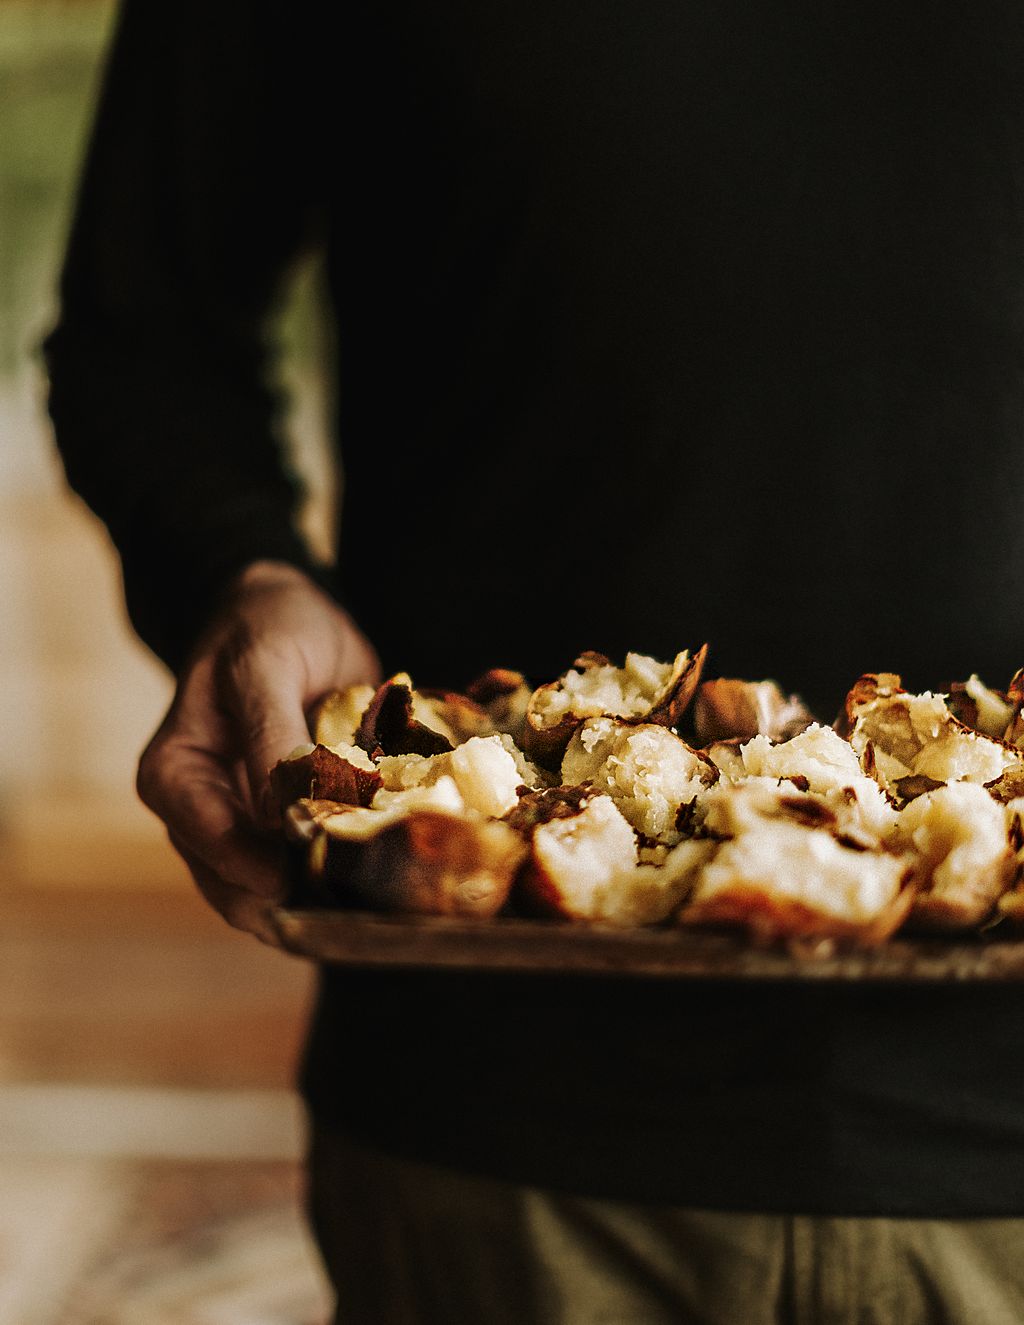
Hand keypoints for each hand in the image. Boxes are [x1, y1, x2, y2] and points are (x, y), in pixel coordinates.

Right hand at [137, 560, 380, 943]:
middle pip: (238, 884)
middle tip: (355, 909)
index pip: (211, 838)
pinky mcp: (289, 827)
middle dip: (294, 903)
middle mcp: (202, 813)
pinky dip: (341, 880)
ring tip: (374, 906)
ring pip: (276, 893)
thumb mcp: (264, 665)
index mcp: (175, 774)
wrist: (289, 613)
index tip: (313, 874)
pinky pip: (310, 869)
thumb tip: (286, 812)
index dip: (260, 865)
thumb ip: (271, 735)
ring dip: (322, 902)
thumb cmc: (266, 628)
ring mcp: (246, 827)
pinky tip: (382, 886)